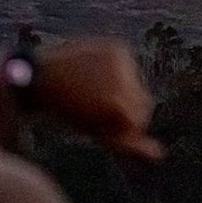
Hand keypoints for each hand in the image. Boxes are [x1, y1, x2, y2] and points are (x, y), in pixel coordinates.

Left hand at [38, 39, 162, 159]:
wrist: (42, 77)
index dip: (123, 126)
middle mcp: (124, 79)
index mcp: (118, 104)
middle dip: (127, 109)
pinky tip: (98, 75)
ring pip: (138, 84)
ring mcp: (122, 60)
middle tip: (99, 107)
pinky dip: (119, 74)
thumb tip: (159, 154)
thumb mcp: (96, 130)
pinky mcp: (118, 47)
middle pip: (145, 102)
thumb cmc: (68, 111)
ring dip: (124, 90)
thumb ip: (129, 144)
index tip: (102, 123)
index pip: (140, 120)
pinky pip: (130, 68)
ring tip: (96, 91)